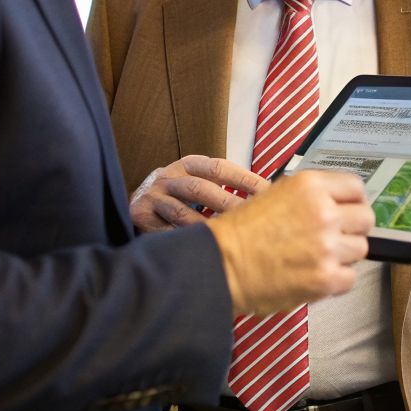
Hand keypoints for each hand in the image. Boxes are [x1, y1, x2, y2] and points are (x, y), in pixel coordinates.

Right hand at [129, 155, 266, 232]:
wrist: (141, 198)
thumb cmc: (183, 192)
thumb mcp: (201, 179)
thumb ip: (227, 184)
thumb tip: (269, 195)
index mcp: (190, 164)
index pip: (220, 168)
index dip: (243, 179)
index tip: (267, 192)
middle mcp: (170, 176)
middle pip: (200, 188)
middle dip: (227, 204)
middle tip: (250, 219)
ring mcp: (154, 195)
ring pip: (182, 212)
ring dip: (206, 226)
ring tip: (228, 237)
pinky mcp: (142, 215)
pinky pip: (166, 231)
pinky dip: (184, 239)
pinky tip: (201, 247)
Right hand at [206, 170, 373, 315]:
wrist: (219, 265)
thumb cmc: (239, 233)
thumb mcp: (275, 195)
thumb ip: (310, 196)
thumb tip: (336, 203)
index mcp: (310, 186)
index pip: (356, 188)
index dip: (353, 202)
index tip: (348, 211)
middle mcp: (323, 212)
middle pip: (365, 219)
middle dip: (352, 229)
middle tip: (335, 238)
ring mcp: (326, 246)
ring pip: (360, 249)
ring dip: (342, 256)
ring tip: (316, 259)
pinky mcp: (325, 278)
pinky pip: (350, 278)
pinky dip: (335, 281)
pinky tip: (314, 276)